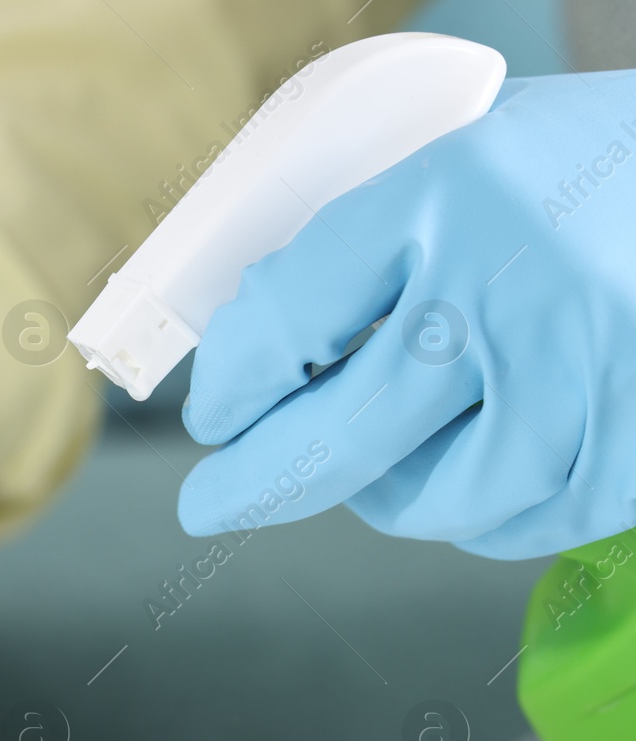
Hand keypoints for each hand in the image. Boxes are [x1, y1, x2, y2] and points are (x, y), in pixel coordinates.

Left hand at [177, 72, 635, 558]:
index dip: (231, 384)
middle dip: (253, 484)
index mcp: (450, 195)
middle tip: (209, 504)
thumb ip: (375, 236)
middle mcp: (511, 287)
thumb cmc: (594, 166)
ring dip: (384, 498)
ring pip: (432, 502)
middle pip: (336, 437)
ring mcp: (584, 373)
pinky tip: (480, 476)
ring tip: (377, 471)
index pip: (287, 314)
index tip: (215, 414)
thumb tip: (263, 334)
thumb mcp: (474, 153)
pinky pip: (527, 522)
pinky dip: (487, 515)